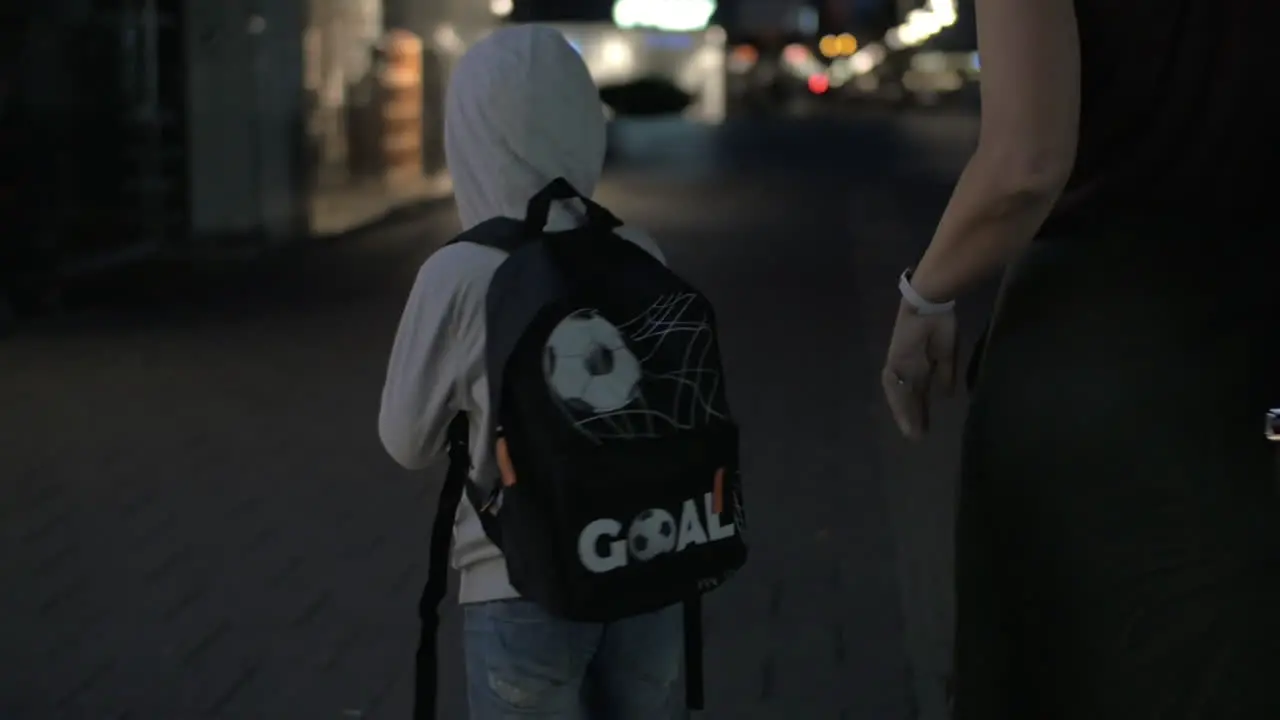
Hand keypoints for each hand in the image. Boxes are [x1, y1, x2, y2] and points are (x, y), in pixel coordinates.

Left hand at [882, 299, 958, 439]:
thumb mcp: (946, 355)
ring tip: (912, 433)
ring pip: (899, 394)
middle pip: (909, 397)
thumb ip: (945, 375)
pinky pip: (894, 383)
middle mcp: (908, 368)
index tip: (927, 427)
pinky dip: (898, 399)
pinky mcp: (895, 360)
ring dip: (904, 413)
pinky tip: (903, 414)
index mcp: (921, 365)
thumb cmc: (940, 324)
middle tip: (918, 437)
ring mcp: (899, 365)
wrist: (930, 305)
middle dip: (913, 416)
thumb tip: (948, 395)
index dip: (922, 409)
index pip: (920, 393)